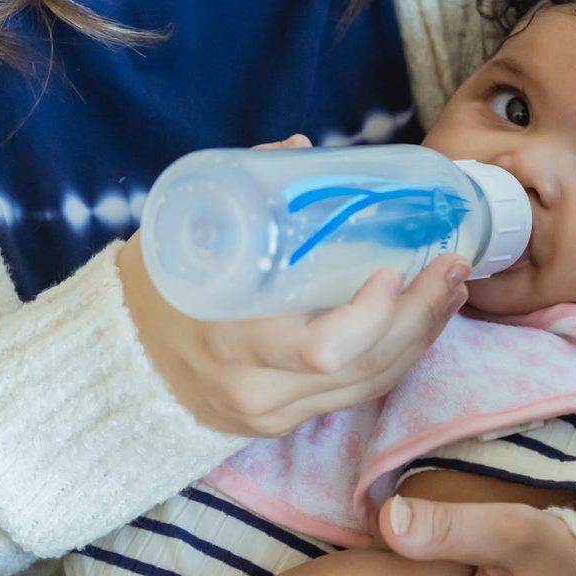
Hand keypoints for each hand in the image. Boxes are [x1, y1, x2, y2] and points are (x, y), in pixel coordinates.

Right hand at [119, 135, 469, 437]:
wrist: (123, 361)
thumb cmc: (157, 288)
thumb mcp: (183, 234)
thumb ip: (242, 190)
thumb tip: (302, 152)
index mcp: (229, 338)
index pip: (321, 349)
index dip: (372, 315)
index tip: (397, 269)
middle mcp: (256, 388)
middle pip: (362, 368)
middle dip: (420, 316)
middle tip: (452, 265)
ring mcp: (272, 412)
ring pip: (369, 385)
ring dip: (421, 337)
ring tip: (450, 289)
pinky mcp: (282, 424)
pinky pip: (355, 395)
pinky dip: (395, 357)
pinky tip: (418, 324)